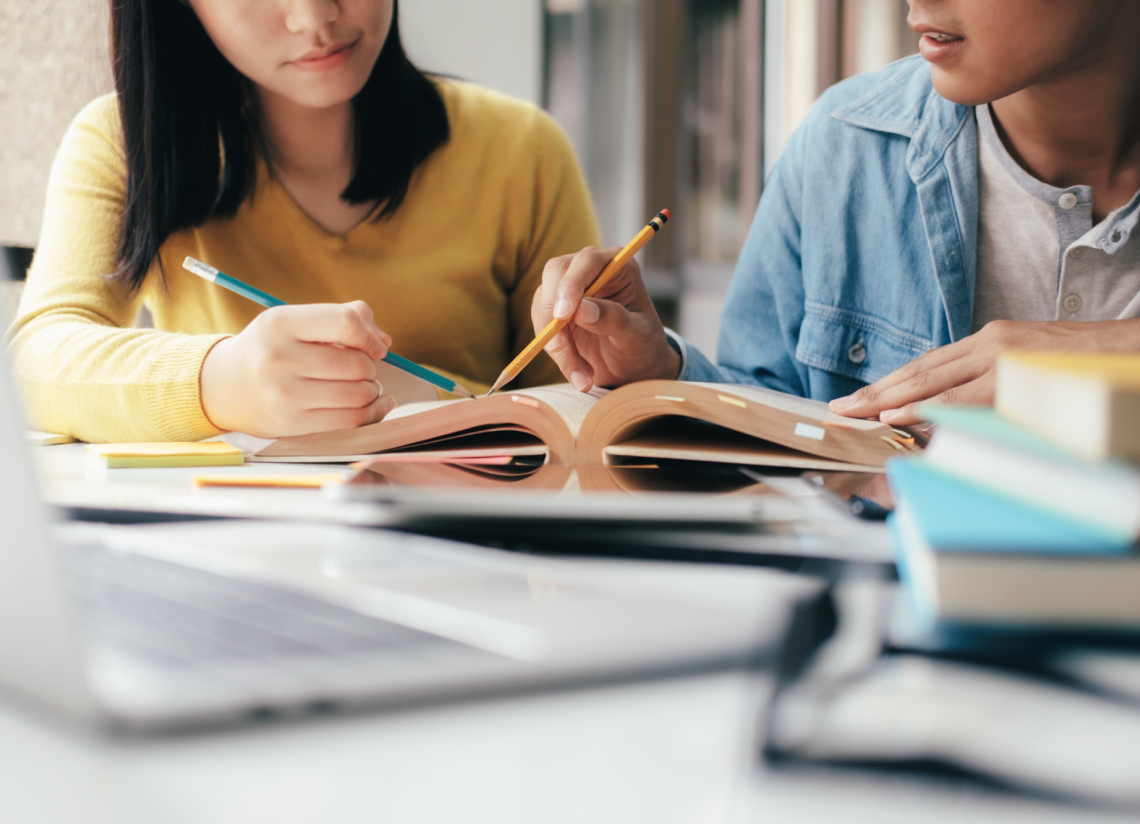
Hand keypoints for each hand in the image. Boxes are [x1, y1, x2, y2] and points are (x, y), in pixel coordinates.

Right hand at [201, 301, 396, 436]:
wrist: (224, 386)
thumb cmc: (273, 348)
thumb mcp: (296, 321)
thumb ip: (344, 317)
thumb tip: (383, 342)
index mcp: (281, 323)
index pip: (346, 323)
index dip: (370, 336)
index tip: (374, 346)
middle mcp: (279, 358)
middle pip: (356, 364)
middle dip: (370, 367)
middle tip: (362, 368)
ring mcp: (284, 394)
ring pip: (358, 395)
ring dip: (372, 391)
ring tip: (364, 386)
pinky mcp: (291, 424)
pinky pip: (350, 422)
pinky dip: (372, 413)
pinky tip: (374, 404)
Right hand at [531, 247, 679, 391]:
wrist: (633, 365)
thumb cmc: (643, 345)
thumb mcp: (637, 335)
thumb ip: (614, 319)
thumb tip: (582, 309)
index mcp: (617, 266)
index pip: (586, 261)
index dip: (570, 285)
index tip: (563, 315)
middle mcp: (590, 270)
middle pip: (555, 273)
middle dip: (552, 311)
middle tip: (556, 347)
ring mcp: (569, 288)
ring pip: (544, 305)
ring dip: (556, 344)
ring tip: (583, 376)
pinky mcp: (555, 310)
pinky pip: (543, 327)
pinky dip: (555, 353)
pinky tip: (578, 373)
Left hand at [828, 319, 1139, 425]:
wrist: (1132, 349)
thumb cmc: (1084, 365)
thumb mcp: (1028, 370)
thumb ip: (992, 386)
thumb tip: (958, 412)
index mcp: (990, 341)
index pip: (928, 364)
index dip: (890, 383)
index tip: (859, 399)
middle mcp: (989, 343)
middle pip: (919, 370)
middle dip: (875, 392)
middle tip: (839, 409)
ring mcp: (1000, 356)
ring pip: (931, 380)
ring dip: (886, 400)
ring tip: (853, 414)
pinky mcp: (1014, 374)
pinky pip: (960, 396)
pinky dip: (924, 407)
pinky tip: (895, 417)